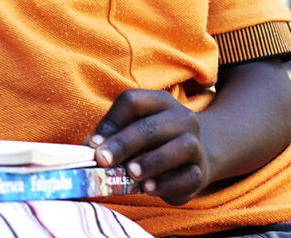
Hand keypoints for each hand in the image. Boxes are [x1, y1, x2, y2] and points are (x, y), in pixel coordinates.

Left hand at [88, 89, 208, 203]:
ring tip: (131, 173)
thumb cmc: (150, 143)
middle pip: (152, 127)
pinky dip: (167, 183)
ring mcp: (195, 145)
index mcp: (159, 101)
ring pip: (180, 148)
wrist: (191, 158)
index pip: (132, 101)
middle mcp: (182, 119)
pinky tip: (148, 188)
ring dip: (151, 162)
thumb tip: (90, 147)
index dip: (110, 122)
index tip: (93, 144)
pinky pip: (189, 177)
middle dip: (124, 144)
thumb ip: (111, 136)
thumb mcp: (131, 131)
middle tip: (103, 160)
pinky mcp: (200, 172)